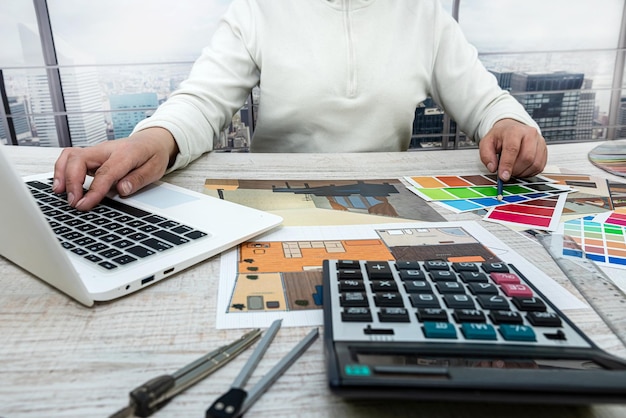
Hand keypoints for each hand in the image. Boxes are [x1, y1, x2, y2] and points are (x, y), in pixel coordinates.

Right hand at [52, 128, 178, 210]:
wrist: (152, 140)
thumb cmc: (153, 155)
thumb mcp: (154, 169)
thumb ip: (138, 179)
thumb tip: (122, 190)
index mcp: (125, 153)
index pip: (105, 172)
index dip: (93, 190)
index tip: (85, 204)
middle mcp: (107, 149)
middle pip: (80, 159)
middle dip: (72, 181)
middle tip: (73, 202)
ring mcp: (97, 151)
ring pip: (70, 156)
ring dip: (62, 174)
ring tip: (60, 193)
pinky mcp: (91, 155)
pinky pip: (70, 158)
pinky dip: (62, 170)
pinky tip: (61, 185)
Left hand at [479, 118, 546, 180]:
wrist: (512, 129)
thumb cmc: (500, 136)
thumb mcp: (486, 143)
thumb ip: (486, 156)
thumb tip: (493, 168)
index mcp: (514, 130)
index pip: (512, 149)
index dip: (507, 165)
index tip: (503, 176)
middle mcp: (530, 134)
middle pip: (527, 157)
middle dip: (516, 170)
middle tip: (507, 172)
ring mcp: (539, 141)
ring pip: (535, 164)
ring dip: (523, 172)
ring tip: (513, 170)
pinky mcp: (544, 150)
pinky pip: (540, 166)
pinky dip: (530, 172)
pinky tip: (521, 169)